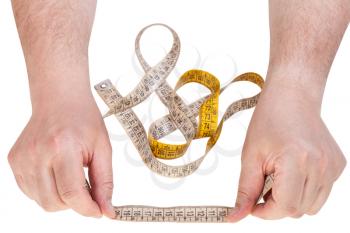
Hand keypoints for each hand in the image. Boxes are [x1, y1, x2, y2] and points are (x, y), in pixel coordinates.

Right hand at [8, 90, 114, 217]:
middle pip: (55, 202)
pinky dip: (48, 190)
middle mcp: (37, 153)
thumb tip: (106, 211)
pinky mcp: (14, 160)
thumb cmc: (84, 120)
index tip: (99, 211)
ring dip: (61, 198)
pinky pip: (31, 191)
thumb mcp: (103, 149)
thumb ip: (105, 182)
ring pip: (42, 201)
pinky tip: (57, 173)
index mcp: (62, 147)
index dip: (88, 208)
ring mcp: (22, 158)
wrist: (59, 99)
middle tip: (87, 186)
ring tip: (71, 175)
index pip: (72, 193)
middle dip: (75, 203)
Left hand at [227, 77, 345, 220]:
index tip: (253, 205)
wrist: (292, 98)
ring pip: (310, 206)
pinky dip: (304, 190)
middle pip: (298, 210)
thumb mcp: (250, 156)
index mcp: (296, 161)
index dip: (265, 212)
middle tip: (264, 182)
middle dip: (276, 204)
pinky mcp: (338, 165)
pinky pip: (321, 193)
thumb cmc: (269, 121)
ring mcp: (333, 166)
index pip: (285, 207)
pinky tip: (294, 171)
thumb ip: (245, 191)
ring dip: (291, 200)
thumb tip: (234, 217)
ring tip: (279, 177)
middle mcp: (320, 166)